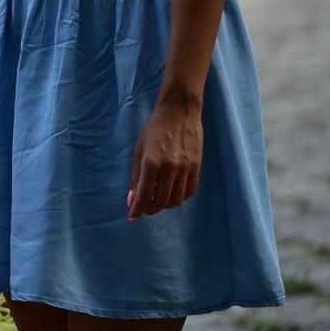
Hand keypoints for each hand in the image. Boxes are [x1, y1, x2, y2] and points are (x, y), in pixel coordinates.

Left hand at [127, 98, 202, 219]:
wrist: (180, 112)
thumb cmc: (154, 129)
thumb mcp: (139, 150)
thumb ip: (136, 175)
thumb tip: (132, 198)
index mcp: (151, 163)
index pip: (144, 195)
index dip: (137, 210)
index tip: (132, 217)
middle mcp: (169, 169)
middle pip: (161, 201)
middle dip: (150, 209)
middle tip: (144, 208)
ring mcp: (186, 169)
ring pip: (176, 199)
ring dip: (164, 205)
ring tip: (156, 202)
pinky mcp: (197, 168)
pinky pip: (189, 191)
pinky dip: (179, 197)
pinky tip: (172, 194)